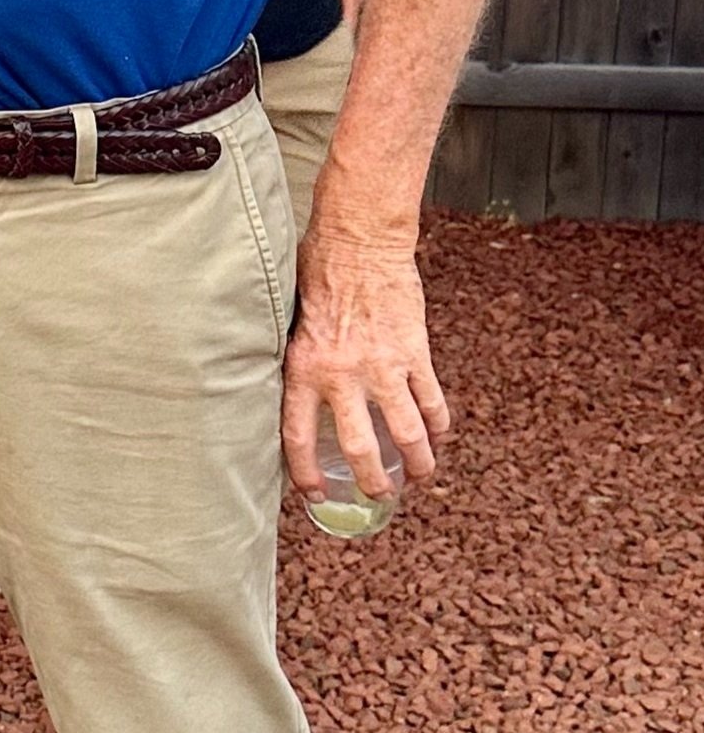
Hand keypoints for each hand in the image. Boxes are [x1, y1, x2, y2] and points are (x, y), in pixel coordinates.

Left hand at [282, 229, 449, 500]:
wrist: (358, 239)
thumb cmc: (318, 272)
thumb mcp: (292, 320)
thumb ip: (298, 360)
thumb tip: (293, 394)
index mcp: (303, 366)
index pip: (297, 435)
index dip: (305, 472)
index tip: (316, 493)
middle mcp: (341, 374)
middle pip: (358, 447)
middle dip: (372, 480)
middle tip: (380, 493)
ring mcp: (382, 366)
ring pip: (406, 434)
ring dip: (418, 462)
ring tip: (421, 476)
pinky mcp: (414, 353)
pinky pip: (432, 401)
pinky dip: (439, 424)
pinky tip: (439, 434)